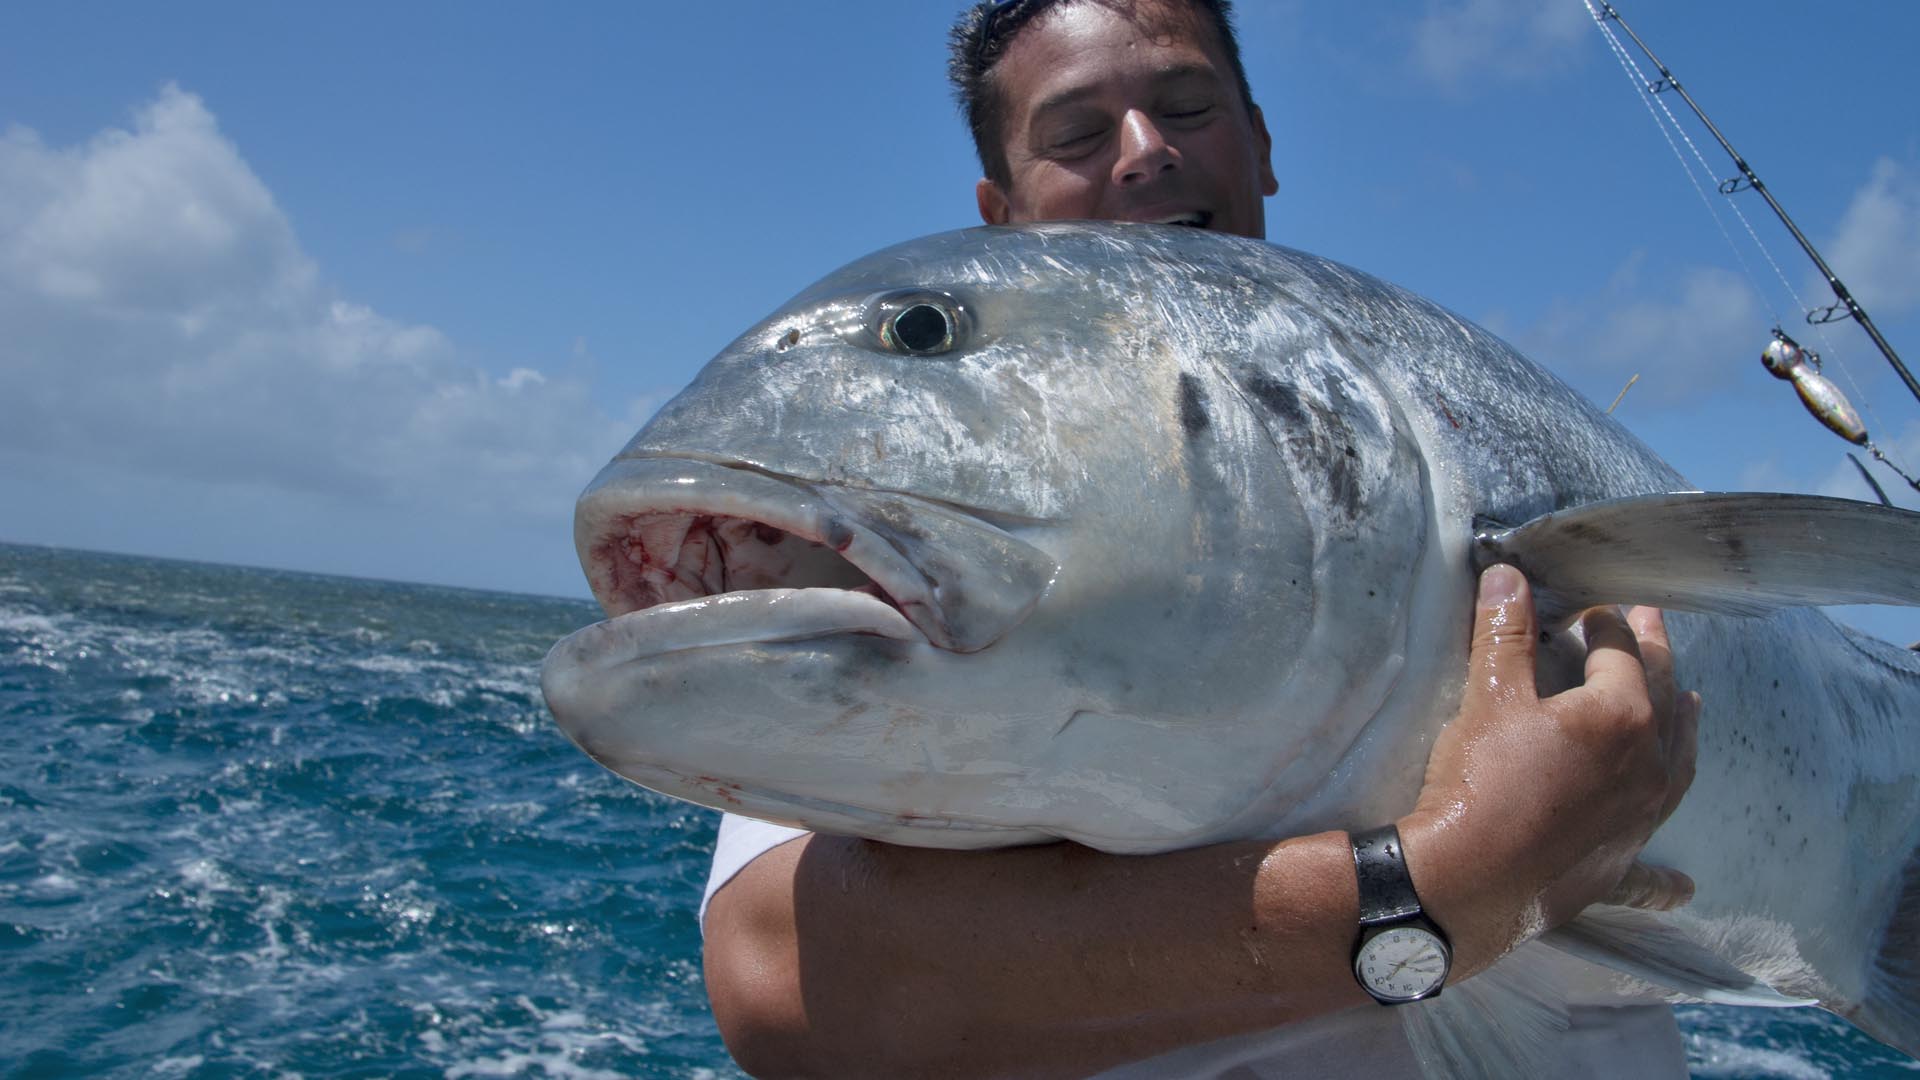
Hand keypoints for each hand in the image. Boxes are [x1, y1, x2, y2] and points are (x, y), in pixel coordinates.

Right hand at [1400, 563, 1698, 968]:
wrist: (1466, 879)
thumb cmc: (1481, 781)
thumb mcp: (1488, 696)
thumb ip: (1505, 633)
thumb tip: (1509, 574)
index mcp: (1620, 715)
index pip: (1619, 651)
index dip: (1603, 622)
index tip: (1588, 607)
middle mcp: (1648, 765)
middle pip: (1661, 696)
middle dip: (1654, 654)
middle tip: (1651, 623)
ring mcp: (1640, 819)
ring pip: (1677, 764)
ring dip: (1683, 729)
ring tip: (1689, 705)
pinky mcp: (1618, 866)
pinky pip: (1652, 869)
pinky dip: (1668, 875)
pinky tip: (1683, 885)